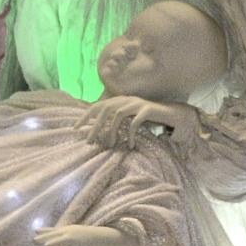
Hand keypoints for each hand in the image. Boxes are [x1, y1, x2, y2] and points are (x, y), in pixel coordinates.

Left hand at [37, 220, 152, 245]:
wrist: (104, 240)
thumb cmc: (88, 238)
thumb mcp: (75, 234)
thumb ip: (62, 235)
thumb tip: (51, 239)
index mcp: (69, 230)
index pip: (54, 230)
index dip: (44, 231)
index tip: (34, 232)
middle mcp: (71, 233)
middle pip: (55, 235)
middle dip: (44, 237)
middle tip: (33, 240)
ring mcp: (75, 240)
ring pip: (61, 241)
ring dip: (52, 243)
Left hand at [86, 96, 202, 154]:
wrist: (170, 113)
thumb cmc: (146, 118)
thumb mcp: (128, 117)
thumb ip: (114, 120)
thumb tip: (95, 130)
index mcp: (119, 100)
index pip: (97, 106)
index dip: (85, 116)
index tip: (75, 129)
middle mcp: (126, 99)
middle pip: (105, 110)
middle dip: (95, 126)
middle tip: (89, 142)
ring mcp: (137, 104)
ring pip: (118, 115)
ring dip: (111, 131)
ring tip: (110, 145)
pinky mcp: (147, 110)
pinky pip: (134, 123)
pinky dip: (130, 134)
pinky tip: (129, 145)